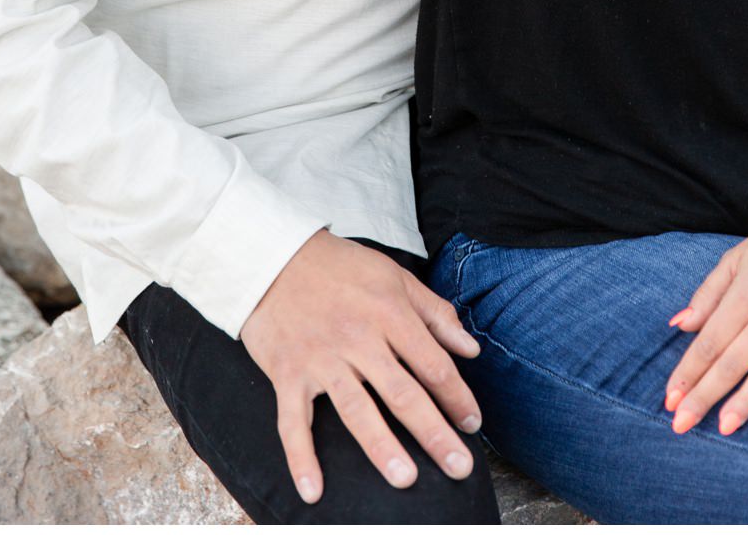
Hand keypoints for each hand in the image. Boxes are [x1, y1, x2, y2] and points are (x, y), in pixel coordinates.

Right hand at [239, 230, 482, 504]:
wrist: (274, 258)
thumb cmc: (342, 268)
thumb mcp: (397, 278)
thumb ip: (436, 314)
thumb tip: (470, 350)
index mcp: (391, 315)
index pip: (433, 365)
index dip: (457, 397)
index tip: (473, 425)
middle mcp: (359, 340)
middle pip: (403, 394)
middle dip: (433, 433)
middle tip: (458, 468)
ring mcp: (321, 359)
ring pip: (356, 411)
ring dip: (381, 448)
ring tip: (405, 480)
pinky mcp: (287, 374)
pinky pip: (293, 422)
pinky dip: (301, 457)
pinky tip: (313, 490)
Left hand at [664, 210, 747, 434]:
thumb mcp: (738, 258)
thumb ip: (708, 293)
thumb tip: (678, 326)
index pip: (711, 339)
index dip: (689, 371)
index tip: (669, 401)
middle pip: (735, 358)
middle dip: (706, 394)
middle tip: (682, 425)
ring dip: (747, 398)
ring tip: (724, 427)